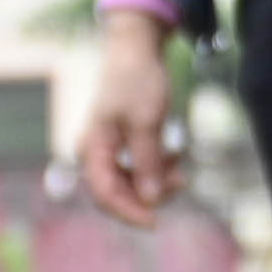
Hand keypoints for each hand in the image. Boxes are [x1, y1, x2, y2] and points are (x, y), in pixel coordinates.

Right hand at [77, 20, 185, 226]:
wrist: (136, 49)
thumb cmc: (137, 81)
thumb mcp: (146, 122)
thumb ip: (147, 162)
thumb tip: (150, 200)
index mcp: (91, 148)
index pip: (105, 195)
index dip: (129, 212)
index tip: (156, 222)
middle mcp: (94, 153)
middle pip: (118, 193)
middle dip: (150, 194)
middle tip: (180, 183)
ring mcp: (108, 150)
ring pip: (131, 183)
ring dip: (157, 182)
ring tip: (180, 169)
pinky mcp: (122, 145)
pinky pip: (138, 169)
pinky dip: (157, 169)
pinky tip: (174, 158)